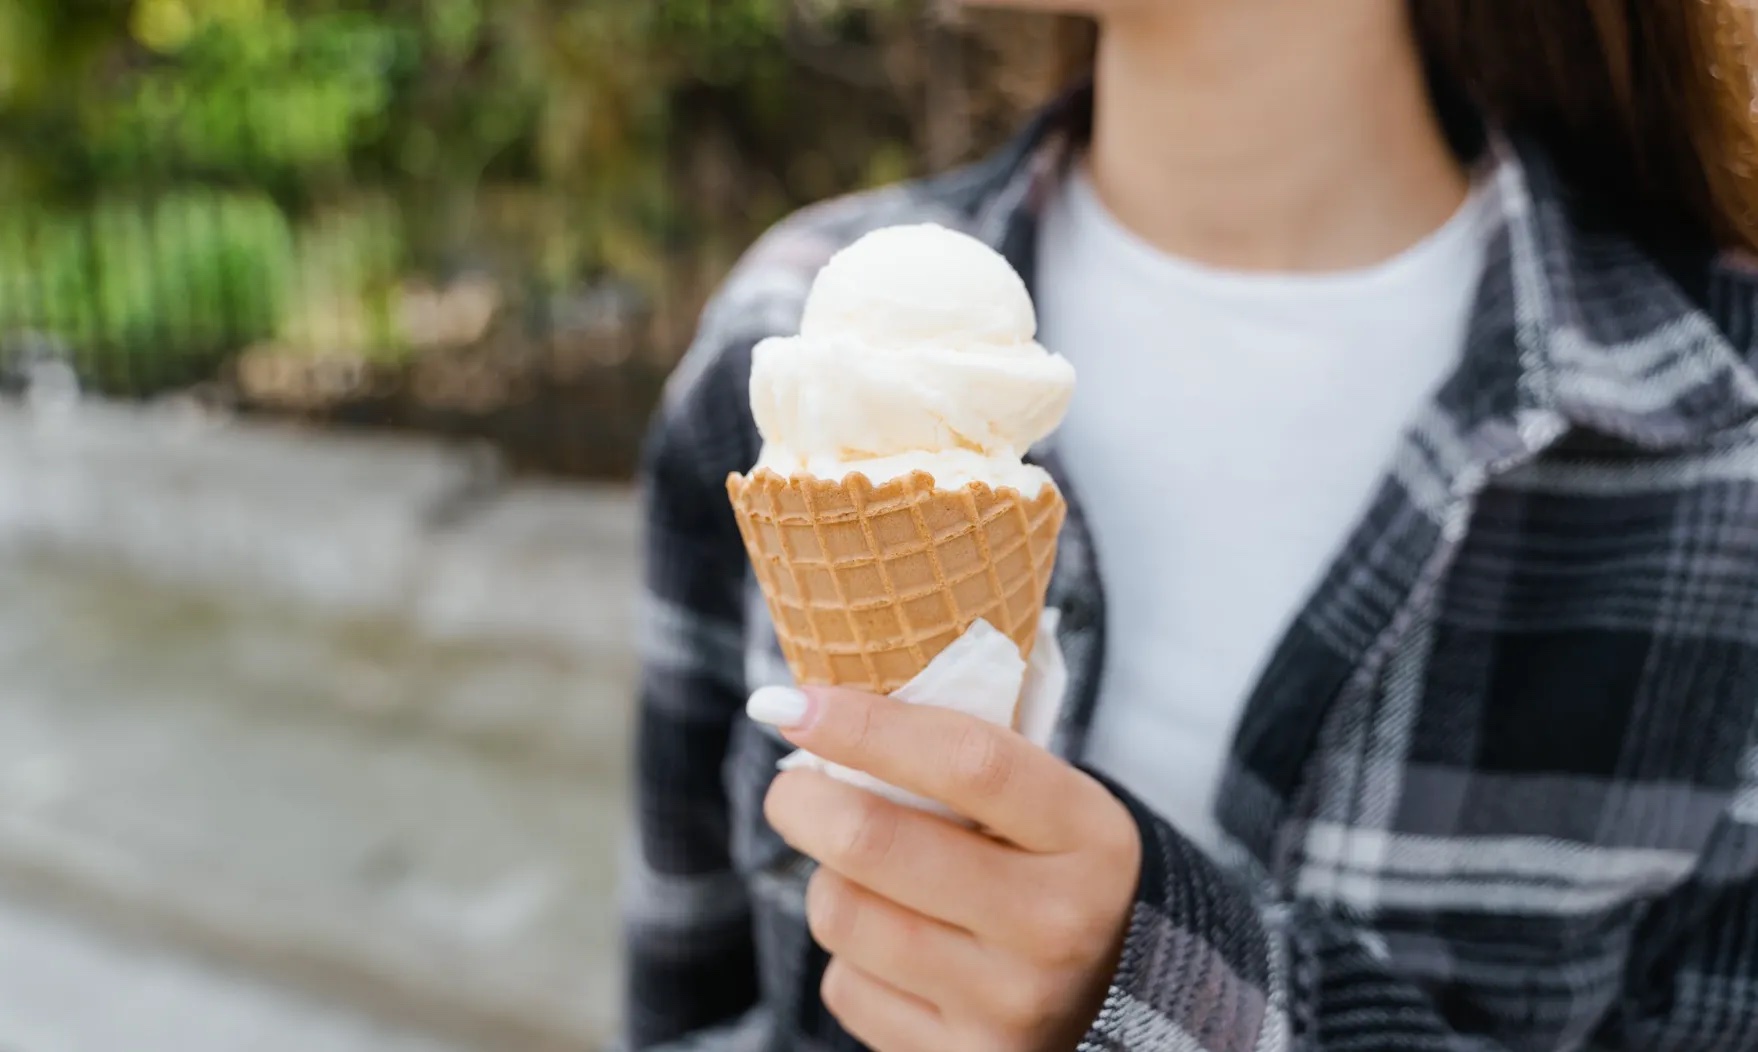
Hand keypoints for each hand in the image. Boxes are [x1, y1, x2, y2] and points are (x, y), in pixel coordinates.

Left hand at [751, 685, 1140, 1051]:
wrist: (1118, 994)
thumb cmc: (1051, 867)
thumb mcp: (1046, 803)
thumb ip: (960, 755)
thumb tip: (821, 709)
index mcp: (1086, 835)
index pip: (968, 763)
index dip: (868, 726)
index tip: (796, 702)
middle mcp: (1055, 924)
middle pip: (876, 843)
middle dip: (805, 802)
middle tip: (791, 789)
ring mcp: (1007, 1003)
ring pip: (844, 915)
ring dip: (830, 883)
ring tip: (863, 876)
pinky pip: (845, 987)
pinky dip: (849, 958)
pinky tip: (896, 947)